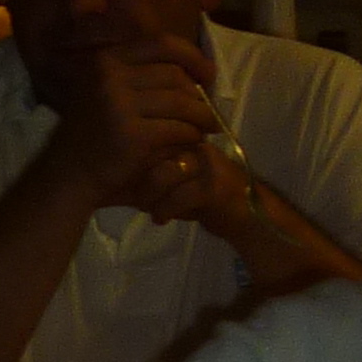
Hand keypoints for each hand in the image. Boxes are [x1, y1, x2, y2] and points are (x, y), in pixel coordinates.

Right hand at [43, 38, 218, 214]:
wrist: (66, 176)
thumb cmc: (90, 136)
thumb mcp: (104, 92)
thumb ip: (136, 76)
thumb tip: (190, 68)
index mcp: (105, 61)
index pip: (162, 43)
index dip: (193, 56)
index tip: (207, 74)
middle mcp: (110, 77)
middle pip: (175, 75)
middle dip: (199, 94)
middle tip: (207, 111)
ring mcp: (119, 106)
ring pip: (182, 102)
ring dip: (202, 116)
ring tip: (206, 127)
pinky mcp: (133, 135)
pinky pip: (179, 128)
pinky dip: (192, 135)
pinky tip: (192, 142)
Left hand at [125, 125, 264, 239]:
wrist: (251, 218)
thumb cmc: (206, 202)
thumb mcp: (175, 186)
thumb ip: (149, 179)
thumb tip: (111, 186)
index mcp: (187, 141)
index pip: (149, 143)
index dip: (132, 165)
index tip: (125, 184)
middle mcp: (198, 147)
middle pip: (151, 155)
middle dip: (138, 182)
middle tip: (139, 201)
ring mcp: (208, 165)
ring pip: (163, 173)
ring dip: (149, 197)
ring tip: (150, 210)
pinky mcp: (216, 186)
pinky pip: (179, 196)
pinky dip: (164, 210)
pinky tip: (161, 220)